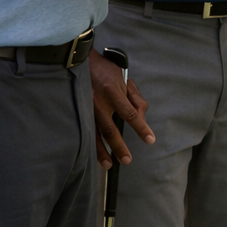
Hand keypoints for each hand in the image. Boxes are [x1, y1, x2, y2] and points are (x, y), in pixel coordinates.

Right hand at [88, 49, 154, 168]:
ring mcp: (85, 108)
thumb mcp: (125, 79)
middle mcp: (98, 102)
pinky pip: (83, 131)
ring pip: (93, 134)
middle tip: (127, 160)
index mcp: (113, 92)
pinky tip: (92, 155)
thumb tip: (142, 117)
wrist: (80, 61)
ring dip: (101, 152)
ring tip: (109, 165)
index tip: (150, 139)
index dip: (141, 128)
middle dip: (119, 147)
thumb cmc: (106, 70)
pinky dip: (88, 145)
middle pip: (110, 130)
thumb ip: (136, 99)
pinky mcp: (77, 111)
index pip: (130, 114)